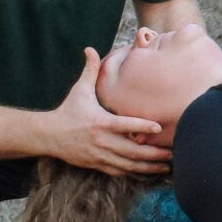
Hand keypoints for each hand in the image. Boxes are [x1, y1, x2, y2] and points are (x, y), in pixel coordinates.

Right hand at [47, 48, 169, 175]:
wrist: (48, 135)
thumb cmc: (68, 111)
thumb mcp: (79, 90)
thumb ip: (90, 71)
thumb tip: (90, 49)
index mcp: (100, 122)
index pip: (124, 125)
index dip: (142, 126)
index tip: (159, 127)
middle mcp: (101, 141)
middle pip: (131, 151)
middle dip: (153, 154)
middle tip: (172, 153)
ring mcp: (99, 155)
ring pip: (128, 165)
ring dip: (148, 167)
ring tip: (166, 167)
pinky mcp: (97, 165)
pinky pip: (119, 171)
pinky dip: (134, 172)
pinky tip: (148, 172)